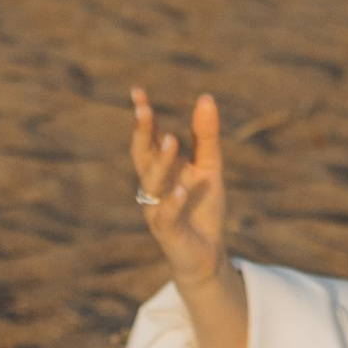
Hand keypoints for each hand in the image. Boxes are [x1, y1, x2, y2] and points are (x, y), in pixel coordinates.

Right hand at [131, 85, 248, 347]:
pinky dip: (173, 203)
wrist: (208, 254)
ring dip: (160, 163)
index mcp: (161, 170)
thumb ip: (206, 136)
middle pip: (142, 158)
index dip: (142, 118)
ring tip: (170, 139)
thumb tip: (206, 98)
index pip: (146, 139)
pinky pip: (166, 217)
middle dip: (142, 134)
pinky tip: (181, 189)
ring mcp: (158, 211)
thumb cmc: (202, 208)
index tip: (137, 92)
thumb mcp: (209, 167)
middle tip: (145, 109)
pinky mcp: (169, 234)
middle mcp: (153, 189)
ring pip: (152, 185)